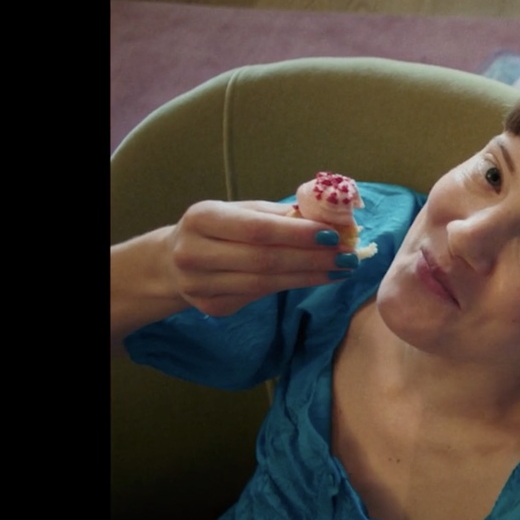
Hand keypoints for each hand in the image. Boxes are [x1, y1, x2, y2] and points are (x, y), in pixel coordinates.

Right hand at [162, 199, 353, 317]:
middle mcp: (194, 253)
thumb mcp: (241, 212)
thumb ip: (280, 214)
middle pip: (264, 259)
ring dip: (309, 276)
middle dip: (311, 258)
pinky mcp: (213, 307)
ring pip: (265, 283)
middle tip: (347, 256)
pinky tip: (317, 279)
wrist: (172, 262)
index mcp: (202, 218)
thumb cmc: (219, 229)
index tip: (333, 234)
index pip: (257, 229)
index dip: (297, 234)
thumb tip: (331, 218)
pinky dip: (293, 286)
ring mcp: (200, 285)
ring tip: (340, 269)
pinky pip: (260, 296)